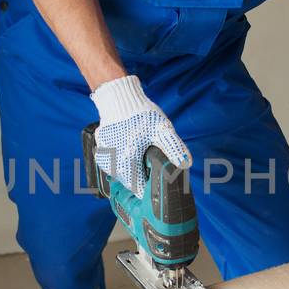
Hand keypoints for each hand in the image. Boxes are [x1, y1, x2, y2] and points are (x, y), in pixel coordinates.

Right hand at [91, 75, 189, 196]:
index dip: (151, 186)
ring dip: (133, 169)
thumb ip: (174, 148)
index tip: (159, 179)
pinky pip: (115, 164)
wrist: (118, 98)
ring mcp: (105, 158)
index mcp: (126, 163)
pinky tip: (132, 149)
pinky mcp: (102, 152)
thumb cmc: (139, 114)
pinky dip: (124, 161)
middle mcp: (112, 164)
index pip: (139, 189)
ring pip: (122, 173)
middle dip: (143, 177)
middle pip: (131, 182)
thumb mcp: (161, 130)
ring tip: (143, 152)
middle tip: (153, 162)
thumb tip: (186, 163)